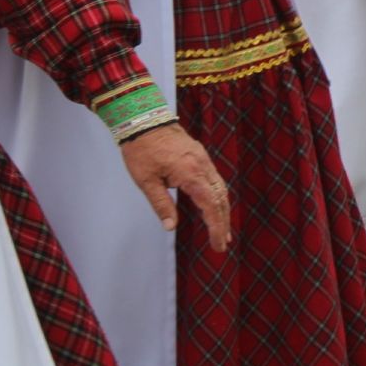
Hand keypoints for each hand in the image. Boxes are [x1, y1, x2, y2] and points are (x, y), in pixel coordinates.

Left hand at [119, 124, 231, 251]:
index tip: (218, 245)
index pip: (210, 206)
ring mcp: (203, 159)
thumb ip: (161, 204)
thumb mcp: (146, 181)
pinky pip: (215, 179)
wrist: (144, 119)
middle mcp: (202, 166)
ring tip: (223, 231)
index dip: (216, 227)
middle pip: (220, 199)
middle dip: (222, 223)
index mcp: (190, 174)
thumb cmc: (142, 150)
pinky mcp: (200, 156)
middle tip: (222, 245)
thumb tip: (170, 227)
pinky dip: (218, 196)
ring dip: (222, 210)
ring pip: (220, 188)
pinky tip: (215, 206)